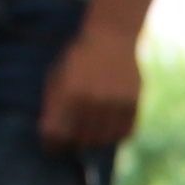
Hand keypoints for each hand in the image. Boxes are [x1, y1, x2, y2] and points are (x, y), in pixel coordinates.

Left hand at [38, 29, 142, 153]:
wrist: (111, 38)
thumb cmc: (77, 59)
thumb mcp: (56, 77)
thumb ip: (52, 107)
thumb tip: (51, 138)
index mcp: (68, 92)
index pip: (56, 134)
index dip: (51, 144)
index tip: (52, 146)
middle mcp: (92, 100)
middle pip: (79, 140)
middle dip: (72, 140)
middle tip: (71, 133)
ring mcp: (114, 103)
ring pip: (101, 140)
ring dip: (92, 139)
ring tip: (88, 127)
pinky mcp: (132, 105)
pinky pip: (122, 134)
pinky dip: (113, 134)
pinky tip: (106, 122)